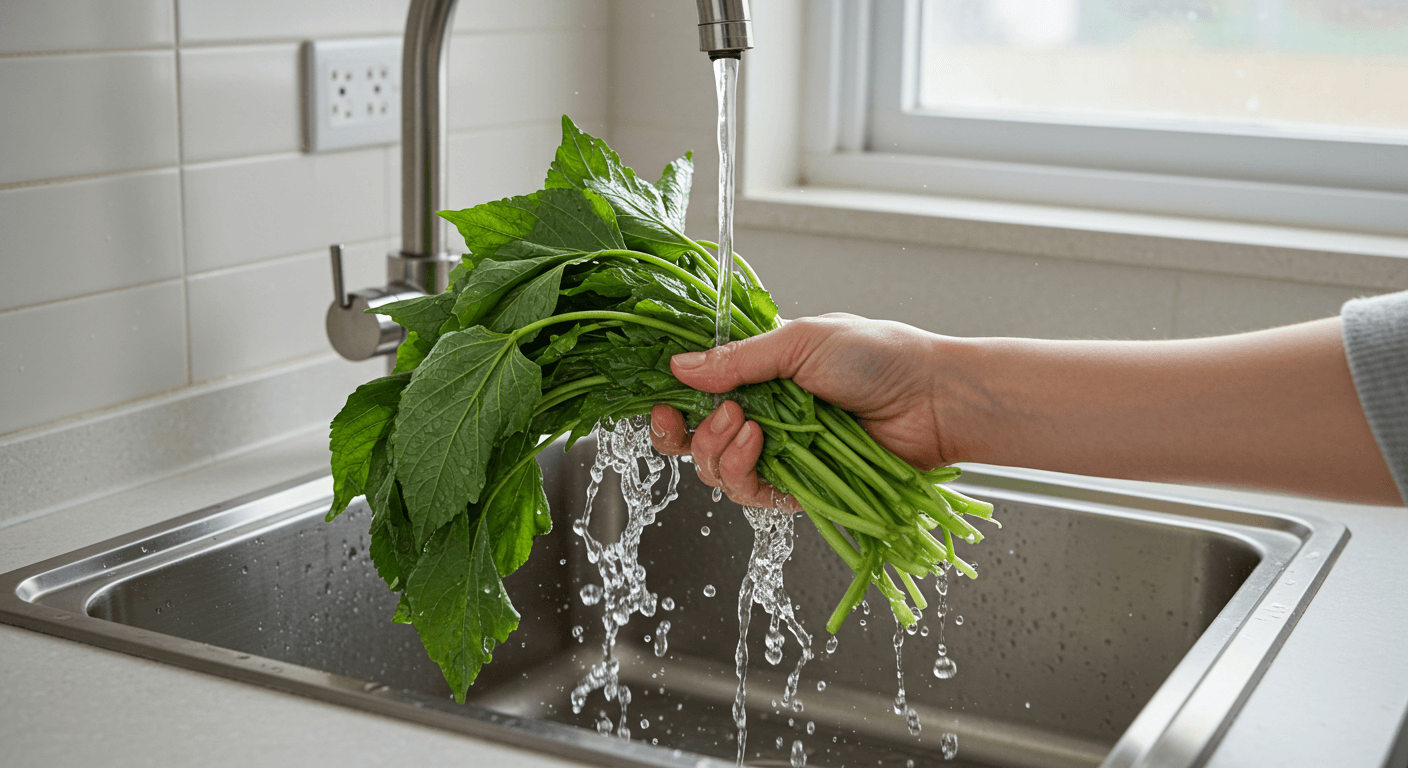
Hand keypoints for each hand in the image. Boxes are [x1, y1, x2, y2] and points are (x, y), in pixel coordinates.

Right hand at [650, 314, 948, 508]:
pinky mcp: (798, 490)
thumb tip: (680, 366)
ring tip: (747, 426)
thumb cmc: (878, 356)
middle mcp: (763, 417)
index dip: (671, 403)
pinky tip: (758, 445)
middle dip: (686, 433)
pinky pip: (750, 495)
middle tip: (708, 416)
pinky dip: (743, 471)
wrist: (931, 398)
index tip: (660, 401)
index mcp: (760, 376)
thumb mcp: (800, 341)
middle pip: (695, 441)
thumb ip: (738, 359)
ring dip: (718, 450)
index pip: (697, 395)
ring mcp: (779, 456)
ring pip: (716, 471)